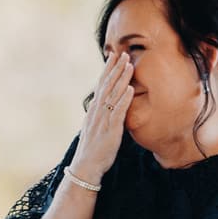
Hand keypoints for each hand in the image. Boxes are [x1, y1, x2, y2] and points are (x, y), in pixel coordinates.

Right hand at [70, 51, 135, 183]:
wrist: (86, 165)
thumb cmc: (93, 148)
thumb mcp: (97, 127)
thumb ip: (103, 115)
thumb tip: (109, 106)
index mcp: (95, 109)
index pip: (101, 84)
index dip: (108, 69)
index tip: (114, 56)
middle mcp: (97, 111)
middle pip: (107, 85)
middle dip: (115, 68)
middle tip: (123, 53)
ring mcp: (103, 119)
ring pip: (113, 94)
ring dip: (121, 78)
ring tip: (129, 65)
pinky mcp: (111, 129)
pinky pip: (118, 111)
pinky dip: (124, 99)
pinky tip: (130, 89)